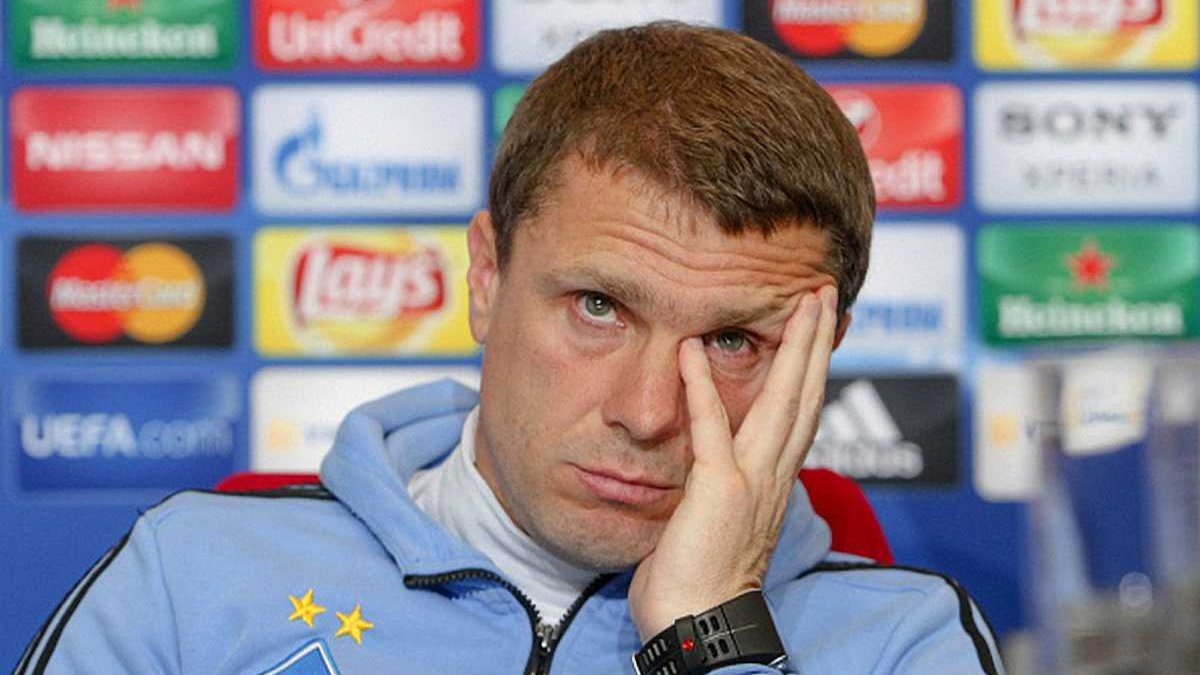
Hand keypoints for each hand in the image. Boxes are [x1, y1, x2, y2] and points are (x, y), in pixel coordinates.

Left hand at [627, 285, 838, 640]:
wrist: (702, 625)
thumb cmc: (701, 578)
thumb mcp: (720, 517)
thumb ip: (722, 479)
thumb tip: (715, 457)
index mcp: (774, 480)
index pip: (801, 411)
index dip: (813, 366)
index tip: (823, 326)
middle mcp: (774, 474)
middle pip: (806, 395)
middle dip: (818, 341)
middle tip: (827, 293)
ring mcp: (751, 480)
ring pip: (782, 401)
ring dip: (794, 348)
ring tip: (802, 302)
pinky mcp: (719, 490)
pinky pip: (710, 429)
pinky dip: (701, 388)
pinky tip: (690, 349)